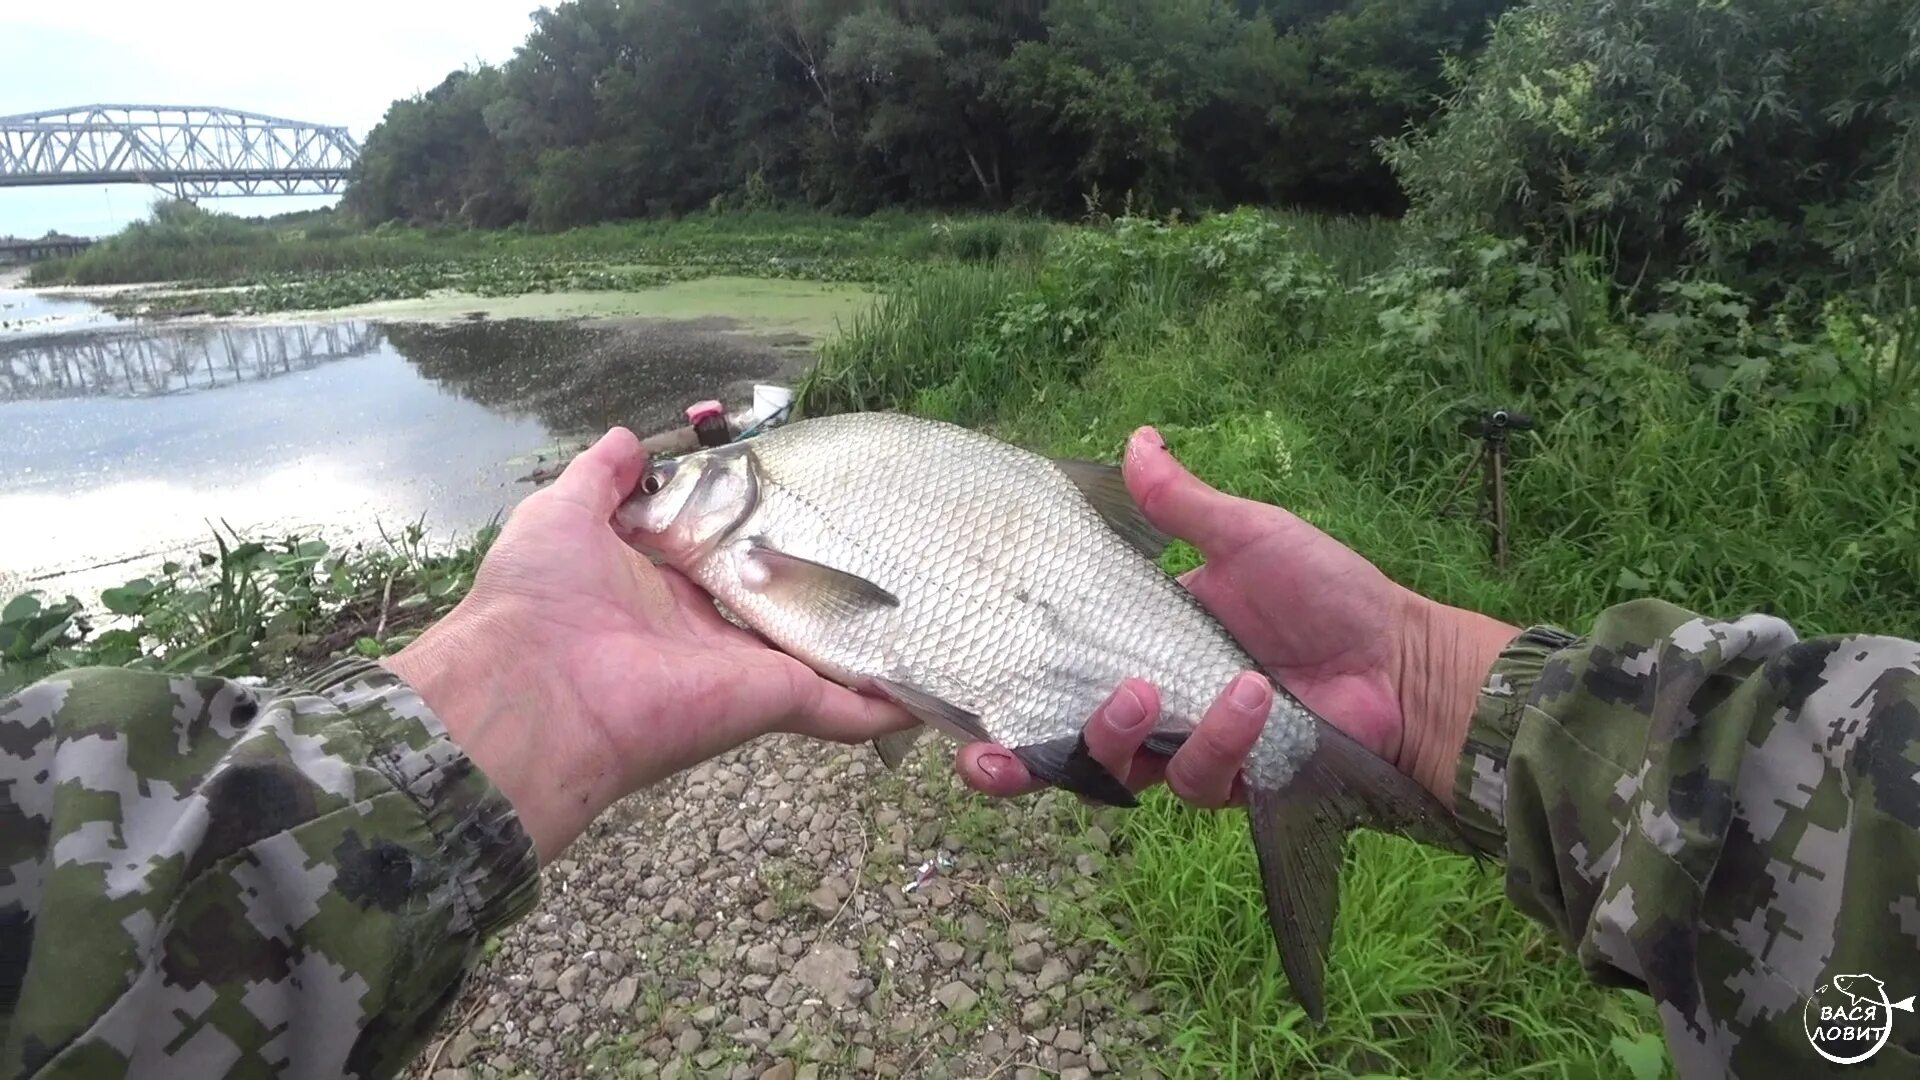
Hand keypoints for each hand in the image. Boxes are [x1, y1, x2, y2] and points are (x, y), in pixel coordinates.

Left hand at [383, 428, 911, 860]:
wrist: (534, 688)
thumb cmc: (538, 599)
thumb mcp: (562, 512)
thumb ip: (602, 476)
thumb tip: (633, 440)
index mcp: (662, 589)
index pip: (725, 558)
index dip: (762, 532)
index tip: (806, 500)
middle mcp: (710, 632)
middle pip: (782, 605)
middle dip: (829, 583)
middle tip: (889, 547)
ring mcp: (745, 669)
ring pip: (823, 655)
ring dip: (872, 645)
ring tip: (934, 614)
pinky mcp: (772, 699)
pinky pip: (842, 708)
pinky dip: (888, 707)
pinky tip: (934, 695)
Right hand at [959, 427, 1517, 809]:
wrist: (1402, 658)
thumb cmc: (1328, 591)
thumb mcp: (1248, 535)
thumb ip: (1183, 504)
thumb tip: (1136, 436)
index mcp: (1133, 640)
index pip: (1046, 674)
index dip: (993, 700)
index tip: (948, 707)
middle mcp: (1146, 700)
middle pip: (1055, 748)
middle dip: (1012, 764)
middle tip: (994, 760)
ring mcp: (1184, 745)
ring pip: (1116, 770)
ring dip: (1119, 734)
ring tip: (1146, 691)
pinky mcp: (1230, 780)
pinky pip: (1196, 777)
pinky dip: (1217, 739)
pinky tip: (1248, 700)